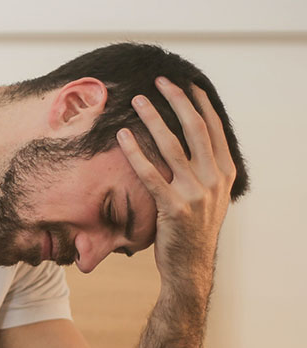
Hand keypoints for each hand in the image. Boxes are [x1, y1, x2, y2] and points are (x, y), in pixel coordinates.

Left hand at [117, 77, 236, 297]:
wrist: (189, 266)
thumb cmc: (191, 230)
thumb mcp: (208, 197)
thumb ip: (203, 171)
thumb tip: (190, 144)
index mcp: (224, 172)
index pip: (213, 128)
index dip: (198, 104)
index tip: (184, 84)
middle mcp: (214, 179)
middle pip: (195, 129)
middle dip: (176, 101)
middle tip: (160, 81)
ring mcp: (195, 193)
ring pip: (172, 146)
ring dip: (153, 119)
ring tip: (137, 101)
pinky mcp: (173, 207)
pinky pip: (150, 174)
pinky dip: (135, 153)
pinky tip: (122, 137)